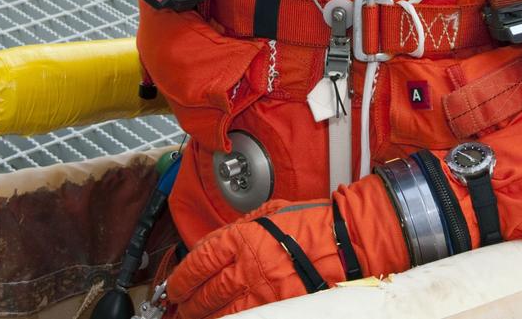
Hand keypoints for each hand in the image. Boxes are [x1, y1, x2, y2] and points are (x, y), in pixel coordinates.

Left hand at [167, 176, 407, 317]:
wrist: (346, 241)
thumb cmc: (313, 223)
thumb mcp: (270, 213)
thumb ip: (239, 227)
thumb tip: (212, 244)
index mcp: (244, 238)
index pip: (200, 260)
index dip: (182, 275)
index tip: (175, 283)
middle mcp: (250, 265)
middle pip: (205, 290)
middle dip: (186, 300)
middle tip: (178, 303)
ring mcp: (264, 290)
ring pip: (220, 309)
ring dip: (202, 314)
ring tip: (193, 315)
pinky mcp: (278, 306)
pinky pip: (245, 318)